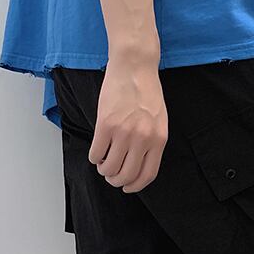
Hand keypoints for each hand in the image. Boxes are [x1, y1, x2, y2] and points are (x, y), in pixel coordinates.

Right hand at [89, 55, 168, 192]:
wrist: (135, 66)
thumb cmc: (147, 91)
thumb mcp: (159, 120)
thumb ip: (152, 142)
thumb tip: (138, 165)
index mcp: (158, 139)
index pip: (147, 174)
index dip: (135, 186)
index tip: (127, 187)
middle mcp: (142, 138)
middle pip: (127, 175)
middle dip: (116, 180)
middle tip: (111, 176)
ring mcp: (123, 132)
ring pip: (110, 167)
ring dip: (104, 170)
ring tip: (103, 164)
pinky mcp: (106, 124)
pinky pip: (97, 153)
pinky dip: (94, 158)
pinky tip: (96, 153)